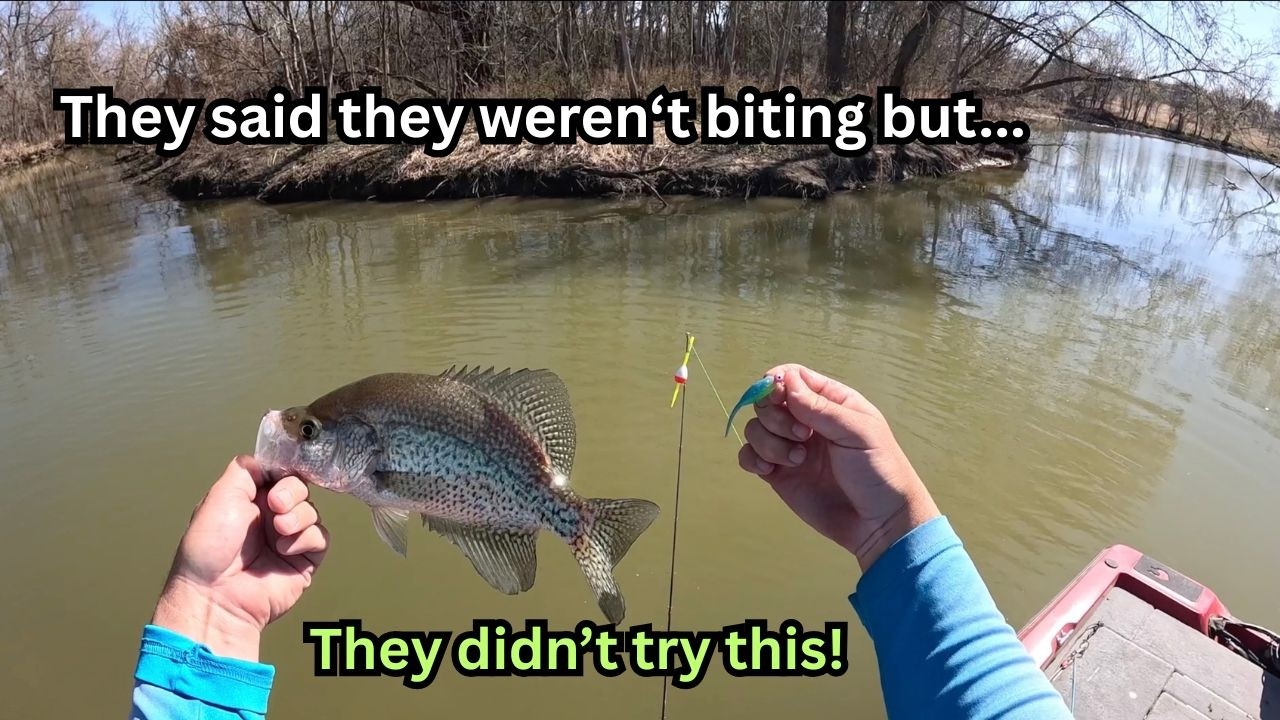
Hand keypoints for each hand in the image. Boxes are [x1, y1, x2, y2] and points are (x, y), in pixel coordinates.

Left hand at [150, 455, 328, 660]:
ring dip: (298, 517)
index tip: (278, 476)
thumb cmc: (209, 549)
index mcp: (249, 500)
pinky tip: (285, 550)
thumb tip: (265, 459)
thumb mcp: (219, 496)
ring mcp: (288, 538)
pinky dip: (306, 539)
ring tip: (279, 531)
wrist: (217, 594)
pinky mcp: (305, 559)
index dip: (284, 471)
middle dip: (292, 493)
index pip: (279, 473)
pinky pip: (321, 537)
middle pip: (299, 488)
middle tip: (276, 505)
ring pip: (312, 511)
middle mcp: (269, 517)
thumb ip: (245, 470)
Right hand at [737, 364, 938, 570]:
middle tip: (801, 437)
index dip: (777, 383)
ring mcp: (790, 447)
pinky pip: (749, 456)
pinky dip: (752, 459)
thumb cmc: (879, 471)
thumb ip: (820, 407)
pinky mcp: (779, 474)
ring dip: (768, 442)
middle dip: (775, 417)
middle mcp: (806, 421)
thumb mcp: (858, 432)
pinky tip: (771, 471)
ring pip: (755, 429)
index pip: (792, 377)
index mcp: (830, 402)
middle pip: (767, 402)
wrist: (879, 523)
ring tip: (797, 461)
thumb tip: (784, 379)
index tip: (779, 400)